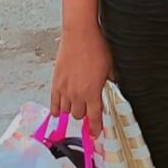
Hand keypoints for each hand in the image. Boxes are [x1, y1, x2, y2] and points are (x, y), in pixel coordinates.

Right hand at [49, 24, 116, 140]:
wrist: (80, 33)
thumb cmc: (96, 46)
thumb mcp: (110, 65)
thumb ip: (111, 80)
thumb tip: (113, 85)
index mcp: (93, 93)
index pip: (94, 118)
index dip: (95, 128)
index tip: (96, 134)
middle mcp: (77, 94)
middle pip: (79, 116)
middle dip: (84, 114)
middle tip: (88, 109)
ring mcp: (64, 89)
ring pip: (66, 111)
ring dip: (72, 110)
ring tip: (76, 105)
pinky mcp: (56, 82)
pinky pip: (53, 102)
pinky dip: (56, 109)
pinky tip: (57, 112)